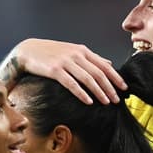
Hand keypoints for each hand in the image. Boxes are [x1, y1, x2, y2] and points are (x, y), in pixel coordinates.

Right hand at [0, 39, 126, 103]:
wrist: (28, 51)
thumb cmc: (51, 53)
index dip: (115, 77)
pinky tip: (89, 101)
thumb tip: (109, 64)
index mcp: (82, 50)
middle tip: (117, 99)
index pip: (104, 65)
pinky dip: (82, 93)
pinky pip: (72, 84)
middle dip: (110, 87)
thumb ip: (91, 59)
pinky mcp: (55, 70)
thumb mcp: (73, 52)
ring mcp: (66, 62)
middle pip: (98, 73)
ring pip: (88, 78)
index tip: (124, 88)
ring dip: (99, 92)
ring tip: (106, 102)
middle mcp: (76, 55)